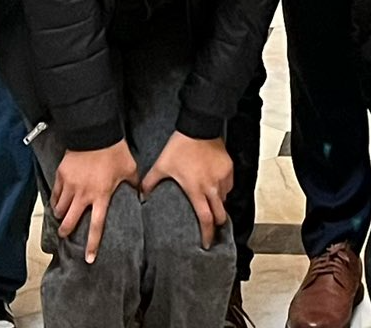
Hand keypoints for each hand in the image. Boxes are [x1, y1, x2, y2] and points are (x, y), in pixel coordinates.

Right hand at [52, 140, 138, 262]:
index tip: (88, 259)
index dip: (92, 244)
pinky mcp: (61, 175)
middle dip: (66, 232)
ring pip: (59, 209)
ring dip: (60, 216)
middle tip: (66, 236)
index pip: (96, 226)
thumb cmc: (115, 151)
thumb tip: (143, 195)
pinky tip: (56, 202)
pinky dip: (54, 200)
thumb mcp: (129, 169)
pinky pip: (54, 193)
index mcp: (101, 196)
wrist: (95, 133)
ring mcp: (70, 186)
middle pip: (69, 222)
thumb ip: (134, 184)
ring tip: (61, 218)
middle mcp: (83, 195)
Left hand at [141, 131, 233, 248]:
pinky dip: (223, 190)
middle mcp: (212, 187)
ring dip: (219, 205)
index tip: (206, 244)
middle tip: (212, 229)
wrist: (199, 127)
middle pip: (220, 214)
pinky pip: (229, 185)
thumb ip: (150, 183)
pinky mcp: (228, 168)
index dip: (207, 234)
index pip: (205, 219)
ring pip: (225, 199)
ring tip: (211, 206)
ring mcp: (222, 178)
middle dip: (217, 224)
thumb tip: (141, 196)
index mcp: (196, 191)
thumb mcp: (161, 166)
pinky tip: (215, 187)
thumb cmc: (180, 147)